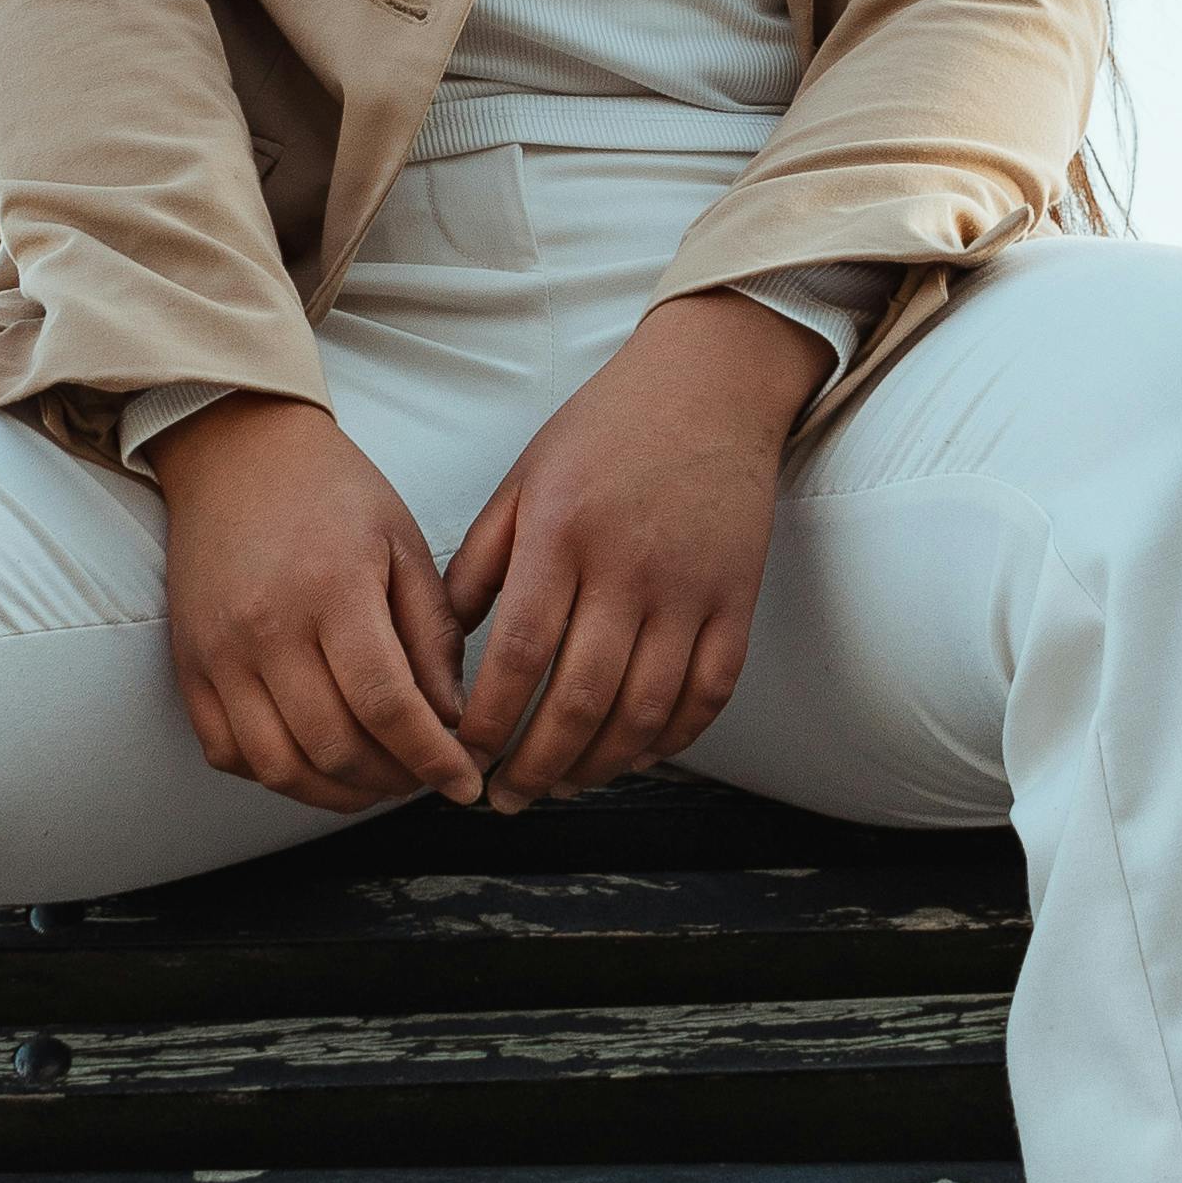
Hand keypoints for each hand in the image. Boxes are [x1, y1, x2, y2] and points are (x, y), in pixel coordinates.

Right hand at [151, 397, 481, 813]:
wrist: (236, 451)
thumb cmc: (332, 492)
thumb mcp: (404, 543)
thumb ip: (432, 635)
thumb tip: (450, 720)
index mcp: (333, 589)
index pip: (387, 705)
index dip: (433, 759)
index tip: (464, 783)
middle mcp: (267, 628)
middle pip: (335, 747)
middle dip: (394, 781)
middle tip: (426, 776)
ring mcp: (219, 652)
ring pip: (279, 767)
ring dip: (337, 794)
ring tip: (377, 780)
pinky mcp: (188, 665)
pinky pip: (226, 753)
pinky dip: (276, 776)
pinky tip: (315, 762)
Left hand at [443, 291, 818, 810]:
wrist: (709, 385)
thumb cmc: (605, 429)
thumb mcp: (524, 479)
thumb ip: (481, 561)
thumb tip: (444, 646)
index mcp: (563, 535)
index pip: (520, 654)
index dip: (489, 721)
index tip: (463, 756)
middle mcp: (628, 569)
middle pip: (580, 698)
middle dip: (534, 764)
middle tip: (505, 797)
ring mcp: (690, 589)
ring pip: (644, 710)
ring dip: (597, 765)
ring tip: (561, 784)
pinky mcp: (737, 600)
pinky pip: (709, 693)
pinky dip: (672, 739)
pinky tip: (633, 756)